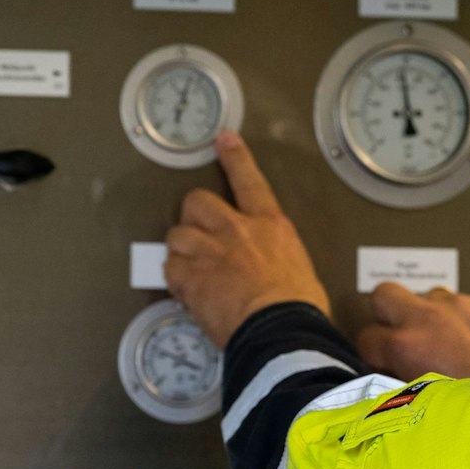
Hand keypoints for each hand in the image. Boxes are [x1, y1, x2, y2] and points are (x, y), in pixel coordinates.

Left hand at [165, 131, 330, 347]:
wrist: (281, 328)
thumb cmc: (298, 307)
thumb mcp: (300, 270)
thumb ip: (278, 258)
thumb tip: (273, 271)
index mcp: (269, 226)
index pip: (249, 181)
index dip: (235, 158)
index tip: (224, 140)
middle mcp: (236, 230)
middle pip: (197, 201)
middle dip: (194, 217)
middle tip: (199, 235)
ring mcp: (209, 252)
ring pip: (177, 235)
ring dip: (181, 251)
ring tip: (193, 270)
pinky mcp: (190, 277)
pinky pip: (169, 268)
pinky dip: (176, 279)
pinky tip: (189, 291)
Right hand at [356, 284, 469, 380]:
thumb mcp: (424, 401)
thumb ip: (400, 382)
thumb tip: (389, 378)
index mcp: (406, 345)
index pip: (366, 337)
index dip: (373, 352)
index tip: (384, 362)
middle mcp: (427, 316)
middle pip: (384, 294)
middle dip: (388, 313)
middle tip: (401, 335)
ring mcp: (458, 303)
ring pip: (428, 297)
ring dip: (430, 315)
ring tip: (448, 342)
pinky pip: (463, 303)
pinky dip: (463, 318)